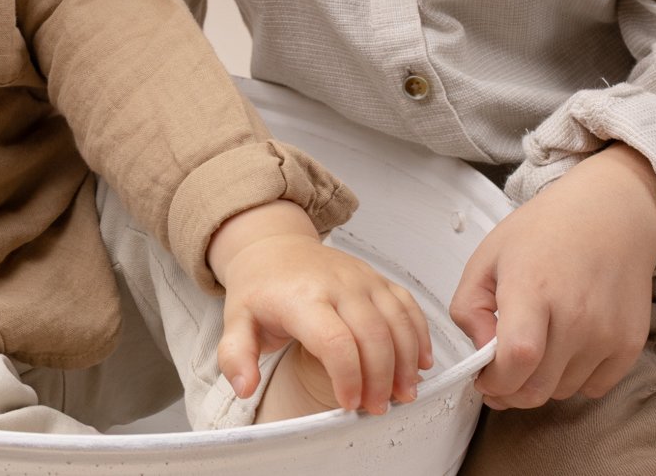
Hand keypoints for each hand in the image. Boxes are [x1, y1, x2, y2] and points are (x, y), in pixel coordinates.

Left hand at [208, 200, 432, 416]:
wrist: (274, 247)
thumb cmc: (260, 288)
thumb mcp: (236, 320)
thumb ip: (236, 356)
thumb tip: (244, 386)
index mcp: (301, 297)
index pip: (335, 341)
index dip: (348, 377)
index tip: (348, 403)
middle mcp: (337, 284)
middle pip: (373, 335)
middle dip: (381, 378)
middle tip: (377, 407)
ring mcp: (362, 278)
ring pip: (397, 321)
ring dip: (406, 362)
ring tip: (403, 394)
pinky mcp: (377, 278)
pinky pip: (408, 306)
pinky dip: (419, 335)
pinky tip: (420, 363)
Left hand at [450, 143, 655, 409]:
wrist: (611, 215)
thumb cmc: (545, 231)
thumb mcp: (488, 256)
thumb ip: (470, 308)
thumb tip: (480, 353)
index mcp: (534, 287)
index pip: (517, 357)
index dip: (494, 380)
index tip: (482, 377)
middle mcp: (577, 315)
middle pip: (537, 387)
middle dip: (509, 391)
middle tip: (499, 375)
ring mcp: (608, 333)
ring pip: (562, 391)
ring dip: (540, 382)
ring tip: (534, 348)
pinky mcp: (631, 344)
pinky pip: (594, 387)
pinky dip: (573, 379)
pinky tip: (564, 348)